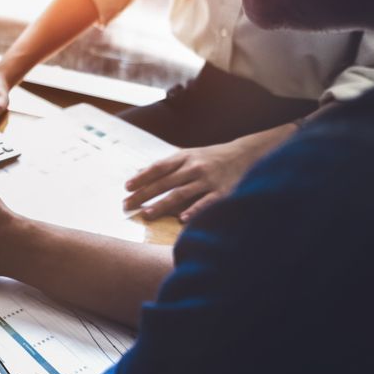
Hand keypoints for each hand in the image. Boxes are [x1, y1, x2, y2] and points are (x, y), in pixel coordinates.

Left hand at [124, 125, 294, 221]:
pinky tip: (181, 219)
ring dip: (162, 204)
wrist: (246, 154)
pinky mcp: (222, 192)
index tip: (127, 188)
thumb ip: (166, 165)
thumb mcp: (188, 155)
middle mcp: (194, 167)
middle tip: (127, 205)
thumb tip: (138, 173)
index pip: (158, 168)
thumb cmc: (211, 158)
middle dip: (144, 194)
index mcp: (184, 157)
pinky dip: (193, 211)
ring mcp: (208, 180)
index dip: (141, 178)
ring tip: (147, 214)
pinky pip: (205, 203)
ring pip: (181, 193)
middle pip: (164, 182)